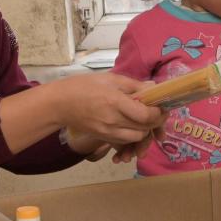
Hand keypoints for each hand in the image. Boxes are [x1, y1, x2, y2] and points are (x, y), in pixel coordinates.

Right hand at [48, 73, 163, 148]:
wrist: (59, 104)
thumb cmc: (83, 86)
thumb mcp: (109, 79)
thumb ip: (133, 85)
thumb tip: (153, 87)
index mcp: (115, 102)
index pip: (146, 115)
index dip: (158, 113)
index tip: (161, 106)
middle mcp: (113, 121)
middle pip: (144, 129)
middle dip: (155, 122)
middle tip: (157, 113)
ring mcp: (108, 132)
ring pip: (136, 138)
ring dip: (145, 131)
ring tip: (145, 119)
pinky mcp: (104, 138)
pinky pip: (125, 142)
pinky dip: (133, 136)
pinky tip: (133, 126)